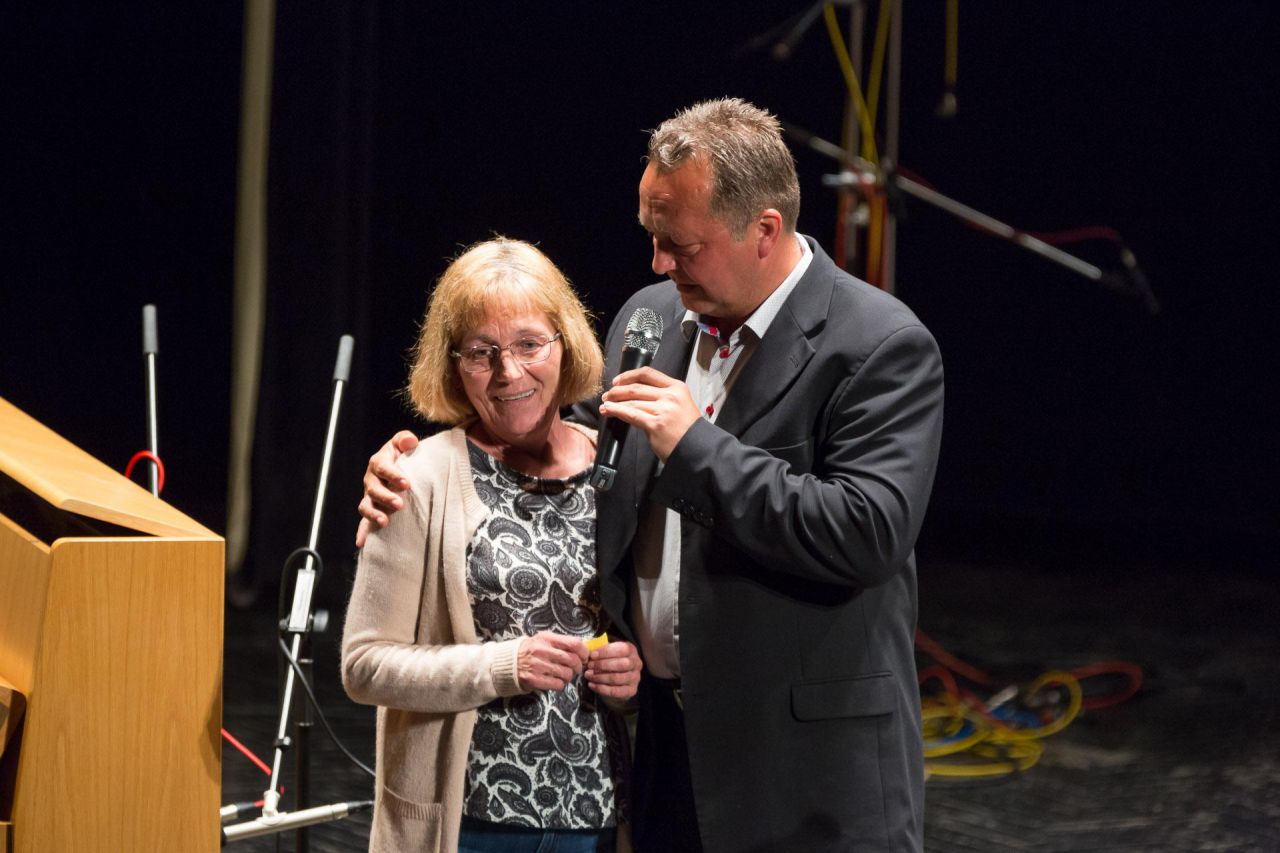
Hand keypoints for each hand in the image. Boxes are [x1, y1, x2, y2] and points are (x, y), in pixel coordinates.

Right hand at [355, 430, 417, 547]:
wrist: (400, 468)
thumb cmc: (403, 455)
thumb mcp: (404, 443)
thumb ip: (406, 439)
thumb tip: (411, 441)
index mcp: (378, 462)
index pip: (383, 467)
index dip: (393, 475)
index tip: (406, 483)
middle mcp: (371, 480)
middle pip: (374, 489)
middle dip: (386, 497)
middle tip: (400, 504)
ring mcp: (370, 496)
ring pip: (366, 506)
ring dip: (374, 514)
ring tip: (385, 522)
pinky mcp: (372, 509)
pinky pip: (364, 522)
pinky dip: (362, 532)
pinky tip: (361, 543)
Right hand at [517, 632, 587, 691]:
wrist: (510, 661)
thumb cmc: (532, 650)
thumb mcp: (545, 639)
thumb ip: (562, 642)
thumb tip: (584, 648)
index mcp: (547, 638)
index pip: (574, 644)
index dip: (584, 652)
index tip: (584, 657)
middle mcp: (542, 651)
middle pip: (573, 660)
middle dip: (579, 666)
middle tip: (576, 668)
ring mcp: (537, 665)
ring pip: (567, 674)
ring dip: (569, 676)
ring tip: (564, 675)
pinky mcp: (534, 679)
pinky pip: (557, 684)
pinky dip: (560, 684)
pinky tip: (556, 681)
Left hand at [585, 640, 641, 699]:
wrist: (618, 676)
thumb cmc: (610, 659)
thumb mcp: (608, 650)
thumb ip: (600, 648)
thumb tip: (588, 648)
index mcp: (631, 650)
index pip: (622, 649)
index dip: (606, 652)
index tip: (592, 655)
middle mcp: (636, 664)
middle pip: (621, 665)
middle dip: (602, 665)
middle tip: (589, 665)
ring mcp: (635, 678)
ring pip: (617, 678)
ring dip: (600, 677)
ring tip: (588, 675)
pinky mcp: (631, 690)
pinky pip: (615, 691)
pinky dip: (601, 688)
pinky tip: (591, 685)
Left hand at [597, 366, 700, 461]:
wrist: (698, 449)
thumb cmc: (687, 430)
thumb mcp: (680, 404)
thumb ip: (661, 397)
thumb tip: (635, 396)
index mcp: (677, 387)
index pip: (648, 373)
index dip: (629, 375)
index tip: (618, 380)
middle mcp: (670, 396)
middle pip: (636, 387)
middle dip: (618, 390)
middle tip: (608, 395)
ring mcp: (663, 410)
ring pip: (631, 401)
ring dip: (614, 402)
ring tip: (606, 405)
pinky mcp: (655, 425)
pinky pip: (631, 415)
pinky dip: (617, 411)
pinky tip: (609, 411)